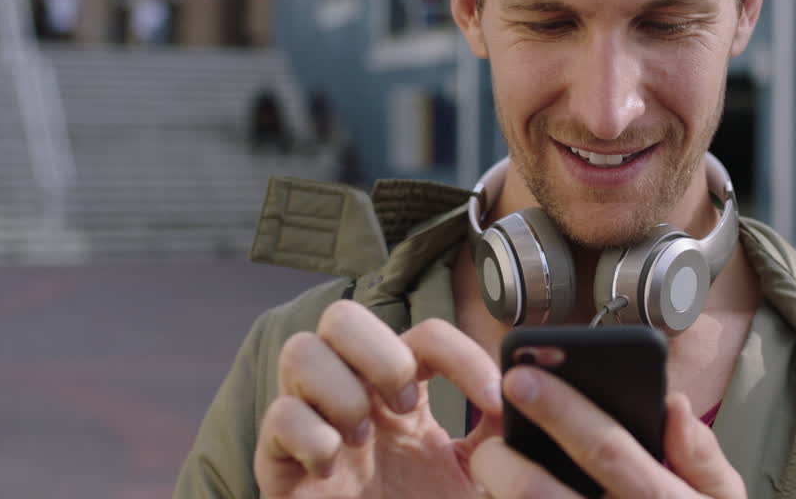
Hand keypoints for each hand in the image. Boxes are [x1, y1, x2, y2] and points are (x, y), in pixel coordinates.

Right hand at [254, 302, 501, 498]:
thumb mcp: (478, 478)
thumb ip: (498, 435)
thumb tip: (519, 389)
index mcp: (399, 395)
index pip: (423, 335)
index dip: (461, 353)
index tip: (493, 397)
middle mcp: (352, 398)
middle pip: (342, 317)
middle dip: (379, 353)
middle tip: (406, 406)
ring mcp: (311, 426)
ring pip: (299, 350)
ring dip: (340, 389)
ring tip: (362, 439)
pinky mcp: (279, 468)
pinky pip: (275, 417)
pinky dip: (309, 435)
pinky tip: (332, 468)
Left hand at [470, 367, 745, 498]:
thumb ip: (701, 455)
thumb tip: (672, 405)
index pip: (607, 449)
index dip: (561, 410)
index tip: (520, 375)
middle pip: (538, 493)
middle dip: (500, 459)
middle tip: (488, 440)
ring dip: (493, 492)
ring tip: (493, 470)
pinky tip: (504, 495)